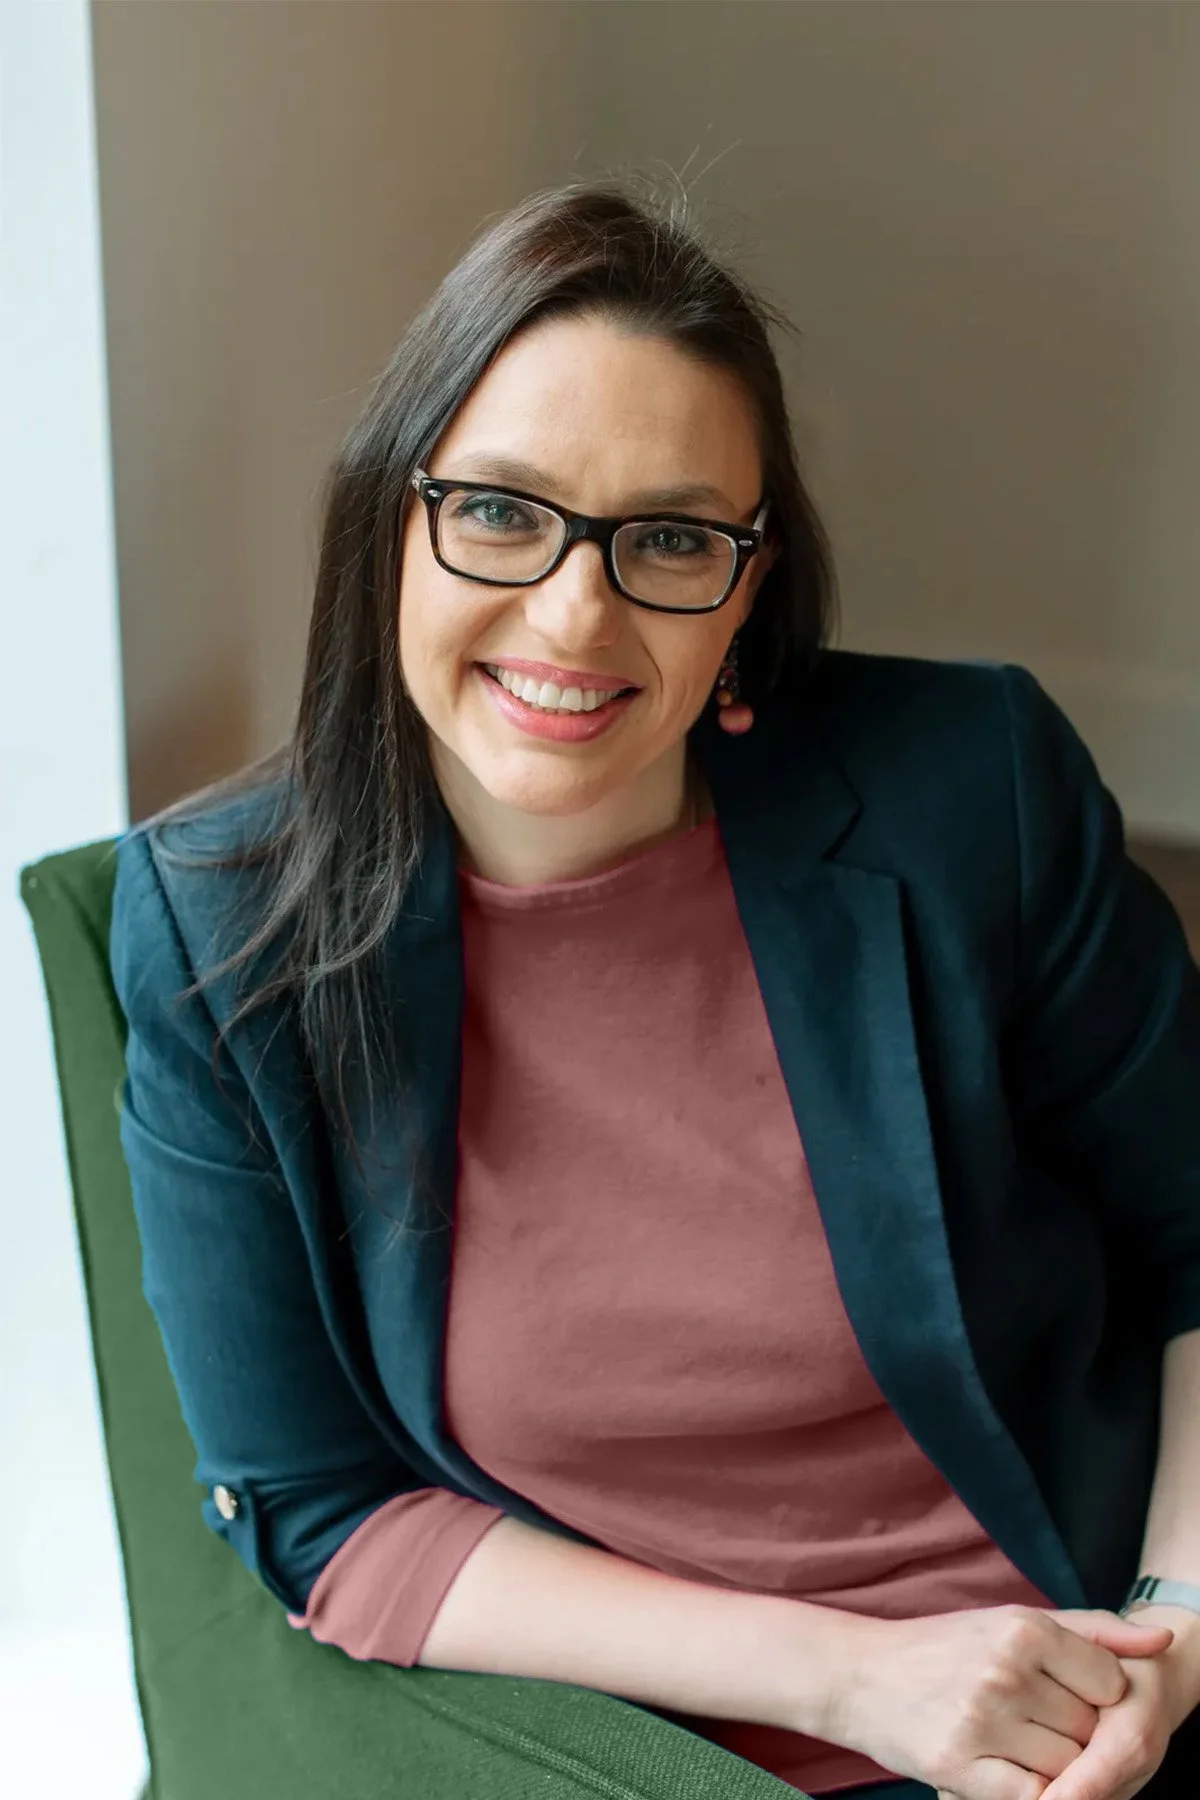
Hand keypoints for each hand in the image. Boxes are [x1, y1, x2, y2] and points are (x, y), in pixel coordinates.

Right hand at [831, 1605, 1173, 1799]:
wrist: (859, 1675)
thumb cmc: (945, 1648)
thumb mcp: (1012, 1621)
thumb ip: (1093, 1631)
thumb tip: (1164, 1643)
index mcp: (1022, 1628)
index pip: (1110, 1683)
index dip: (1095, 1695)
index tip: (1062, 1691)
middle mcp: (1005, 1672)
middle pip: (1090, 1730)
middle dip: (1071, 1731)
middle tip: (1030, 1717)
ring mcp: (982, 1722)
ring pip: (1067, 1769)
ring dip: (1050, 1765)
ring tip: (1013, 1739)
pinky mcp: (959, 1768)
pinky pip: (1032, 1798)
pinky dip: (1027, 1790)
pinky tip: (1001, 1765)